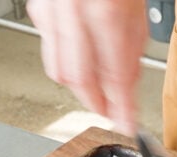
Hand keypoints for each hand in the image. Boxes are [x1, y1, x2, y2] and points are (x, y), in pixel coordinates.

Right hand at [27, 0, 146, 135]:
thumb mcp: (137, 6)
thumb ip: (133, 46)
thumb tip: (127, 87)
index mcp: (105, 10)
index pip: (113, 76)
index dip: (122, 107)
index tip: (129, 125)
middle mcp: (72, 10)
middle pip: (77, 78)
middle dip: (96, 102)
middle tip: (112, 112)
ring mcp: (50, 7)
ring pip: (56, 66)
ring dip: (79, 84)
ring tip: (99, 89)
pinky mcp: (39, 5)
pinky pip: (48, 42)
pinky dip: (65, 56)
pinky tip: (84, 55)